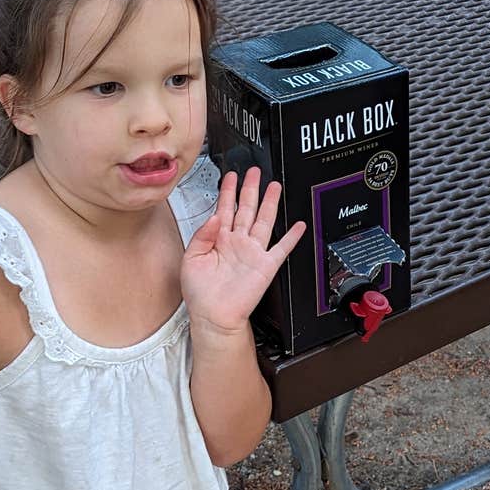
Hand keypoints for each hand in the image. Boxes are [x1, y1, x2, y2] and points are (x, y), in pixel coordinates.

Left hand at [181, 168, 305, 336]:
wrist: (214, 317)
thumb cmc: (200, 294)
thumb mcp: (190, 259)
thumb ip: (202, 234)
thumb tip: (214, 216)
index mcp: (218, 239)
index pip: (224, 208)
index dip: (228, 191)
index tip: (230, 175)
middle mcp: (236, 243)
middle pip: (246, 209)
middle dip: (250, 189)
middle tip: (254, 172)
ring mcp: (252, 252)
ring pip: (264, 221)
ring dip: (270, 203)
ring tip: (274, 186)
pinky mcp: (265, 265)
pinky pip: (282, 248)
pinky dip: (292, 237)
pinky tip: (298, 226)